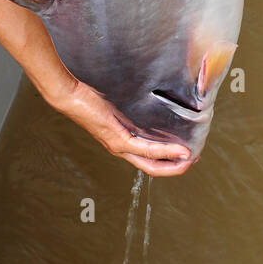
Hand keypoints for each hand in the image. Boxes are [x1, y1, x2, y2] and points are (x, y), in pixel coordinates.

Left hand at [46, 73, 194, 176]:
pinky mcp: (117, 138)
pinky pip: (145, 149)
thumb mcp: (114, 103)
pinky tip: (179, 150)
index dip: (166, 161)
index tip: (184, 155)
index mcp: (119, 140)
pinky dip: (164, 151)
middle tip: (193, 161)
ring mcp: (118, 145)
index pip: (146, 158)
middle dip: (174, 168)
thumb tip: (145, 95)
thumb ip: (128, 105)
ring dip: (173, 163)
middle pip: (151, 168)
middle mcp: (119, 148)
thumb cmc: (88, 96)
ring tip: (190, 159)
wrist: (69, 95)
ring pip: (150, 163)